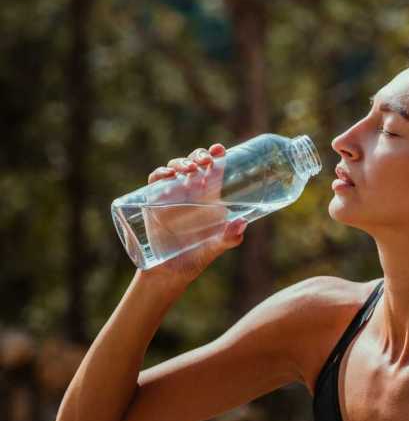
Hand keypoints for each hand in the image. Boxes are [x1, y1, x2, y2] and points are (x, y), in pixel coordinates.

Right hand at [141, 143, 247, 286]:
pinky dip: (160, 173)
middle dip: (200, 155)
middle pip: (195, 162)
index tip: (219, 148)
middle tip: (205, 160)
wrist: (169, 271)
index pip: (214, 170)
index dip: (216, 155)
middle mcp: (191, 192)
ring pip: (176, 167)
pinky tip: (168, 175)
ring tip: (190, 169)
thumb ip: (229, 238)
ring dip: (182, 162)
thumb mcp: (215, 248)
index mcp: (210, 197)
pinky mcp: (154, 201)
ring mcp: (172, 194)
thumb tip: (242, 223)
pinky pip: (155, 180)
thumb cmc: (196, 257)